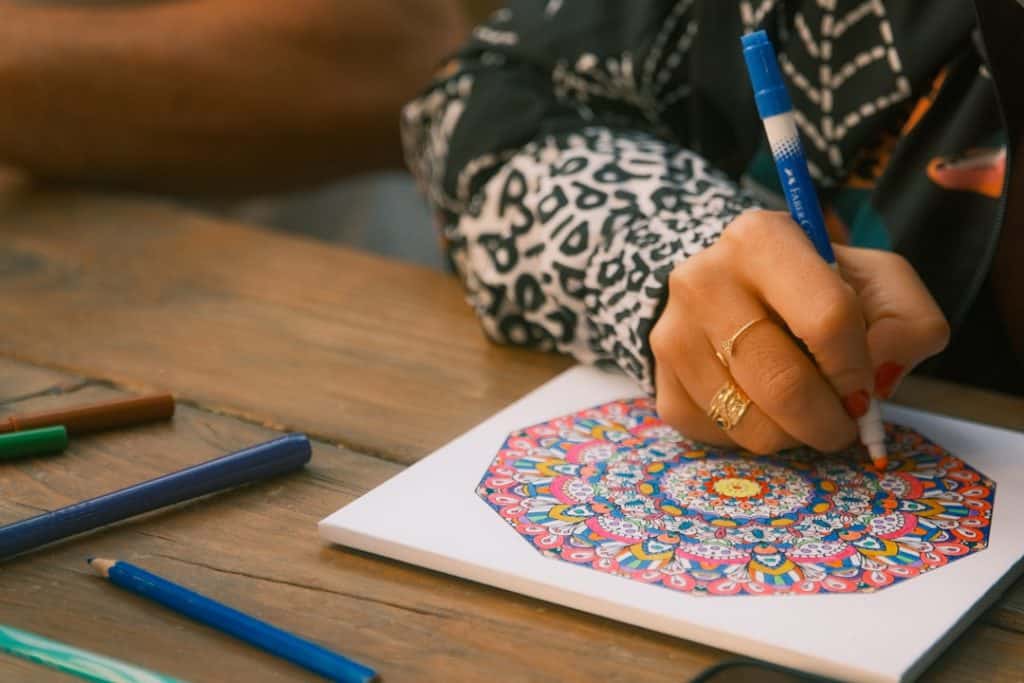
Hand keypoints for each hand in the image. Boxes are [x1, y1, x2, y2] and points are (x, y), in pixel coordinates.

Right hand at [649, 210, 949, 453]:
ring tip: (804, 414)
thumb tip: (878, 379)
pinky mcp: (661, 383)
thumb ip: (909, 323)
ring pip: (750, 421)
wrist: (736, 292)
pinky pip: (719, 437)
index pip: (827, 319)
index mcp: (761, 239)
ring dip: (794, 436)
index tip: (864, 387)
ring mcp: (673, 333)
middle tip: (844, 424)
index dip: (857, 369)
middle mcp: (703, 280)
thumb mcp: (879, 283)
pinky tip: (763, 408)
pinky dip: (755, 438)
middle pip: (783, 382)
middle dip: (829, 421)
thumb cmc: (817, 288)